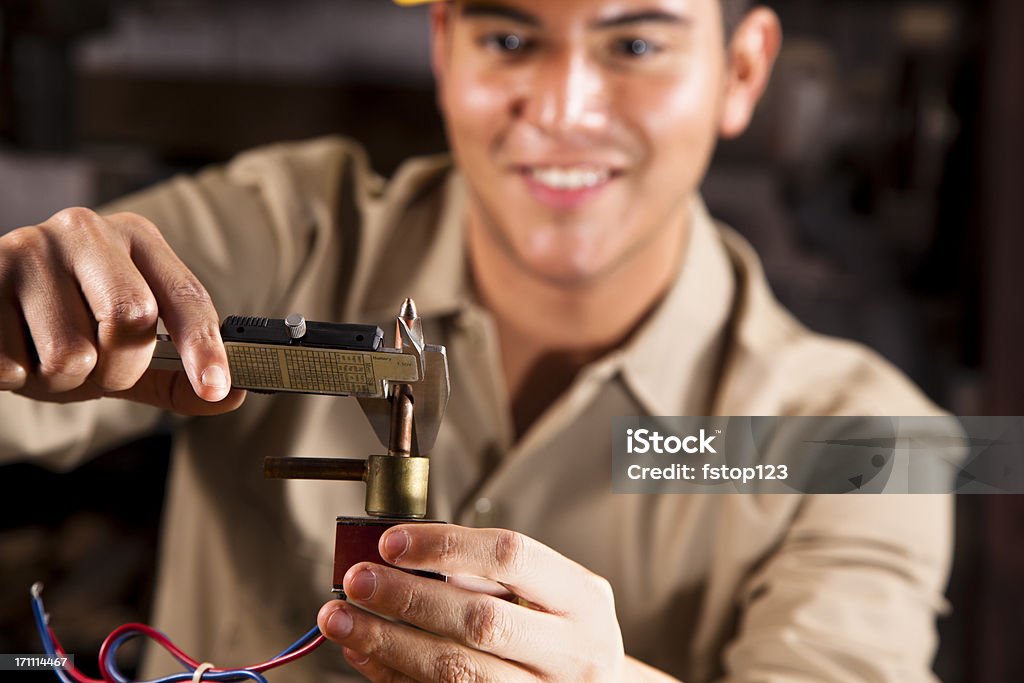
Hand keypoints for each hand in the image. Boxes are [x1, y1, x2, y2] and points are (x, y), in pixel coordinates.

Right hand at [0, 207, 244, 413]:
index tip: (216, 387)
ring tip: (45, 357)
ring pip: (71, 354)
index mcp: (136, 238)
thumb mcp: (127, 350)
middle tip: (98, 371)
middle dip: (120, 369)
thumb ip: (177, 376)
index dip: (205, 346)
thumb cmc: (68, 327)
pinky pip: (13, 364)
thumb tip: (232, 395)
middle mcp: (85, 230)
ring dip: (62, 381)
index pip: (185, 295)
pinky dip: (17, 377)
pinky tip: (13, 351)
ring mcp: (28, 247)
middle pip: (132, 317)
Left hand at [317, 524, 632, 681]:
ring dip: (389, 643)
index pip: (512, 557)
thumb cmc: (566, 631)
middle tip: (357, 580)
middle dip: (408, 598)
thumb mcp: (555, 592)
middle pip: (479, 620)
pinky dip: (396, 676)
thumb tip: (406, 556)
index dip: (447, 545)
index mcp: (583, 600)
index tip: (392, 541)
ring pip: (457, 672)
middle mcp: (573, 652)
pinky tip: (365, 654)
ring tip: (342, 620)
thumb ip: (491, 574)